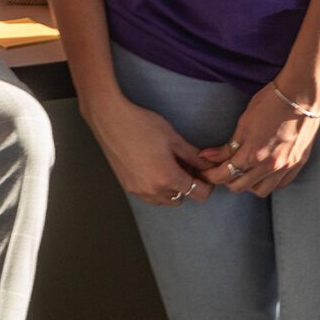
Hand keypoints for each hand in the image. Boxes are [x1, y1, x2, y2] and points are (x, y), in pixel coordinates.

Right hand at [83, 92, 215, 207]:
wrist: (110, 119)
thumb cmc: (142, 124)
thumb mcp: (173, 138)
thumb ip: (194, 156)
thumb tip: (209, 166)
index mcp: (168, 177)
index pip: (199, 194)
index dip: (206, 185)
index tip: (203, 173)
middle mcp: (153, 190)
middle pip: (182, 198)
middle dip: (187, 186)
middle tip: (184, 165)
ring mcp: (138, 190)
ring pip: (164, 200)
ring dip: (170, 189)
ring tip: (167, 166)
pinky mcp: (127, 186)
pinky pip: (149, 196)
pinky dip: (155, 188)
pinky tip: (152, 168)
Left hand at [197, 82, 319, 198]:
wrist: (302, 96)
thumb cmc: (270, 103)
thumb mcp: (244, 123)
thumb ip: (228, 146)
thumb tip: (207, 156)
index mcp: (254, 154)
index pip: (225, 174)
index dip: (212, 175)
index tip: (205, 173)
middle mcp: (270, 166)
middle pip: (241, 187)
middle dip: (227, 181)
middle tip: (221, 171)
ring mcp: (286, 167)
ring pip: (261, 190)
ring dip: (248, 184)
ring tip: (243, 171)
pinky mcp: (298, 165)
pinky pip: (280, 185)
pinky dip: (269, 182)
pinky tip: (263, 171)